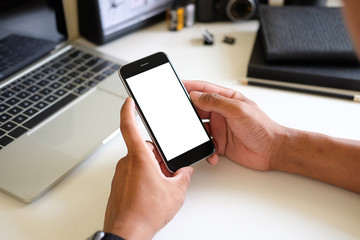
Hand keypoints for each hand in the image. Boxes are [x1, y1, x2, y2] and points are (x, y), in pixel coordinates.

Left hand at [104, 97, 193, 239]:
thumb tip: (184, 171)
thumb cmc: (145, 213)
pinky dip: (144, 178)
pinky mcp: (118, 186)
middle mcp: (127, 163)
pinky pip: (133, 174)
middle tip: (168, 170)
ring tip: (162, 185)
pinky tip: (153, 192)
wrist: (127, 233)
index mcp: (139, 158)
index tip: (129, 100)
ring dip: (152, 168)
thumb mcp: (175, 192)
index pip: (128, 126)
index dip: (128, 110)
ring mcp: (120, 175)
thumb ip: (182, 176)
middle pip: (143, 148)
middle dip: (158, 156)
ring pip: (139, 162)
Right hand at [183, 80, 283, 170]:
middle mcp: (221, 113)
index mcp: (226, 100)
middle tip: (180, 116)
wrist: (272, 151)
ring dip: (196, 135)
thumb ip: (215, 102)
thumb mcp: (237, 110)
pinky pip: (206, 146)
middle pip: (198, 110)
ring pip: (199, 129)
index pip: (204, 90)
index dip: (190, 87)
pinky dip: (206, 150)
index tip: (176, 86)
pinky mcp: (220, 144)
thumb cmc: (262, 128)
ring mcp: (220, 129)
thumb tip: (196, 95)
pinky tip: (211, 153)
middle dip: (188, 114)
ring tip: (194, 138)